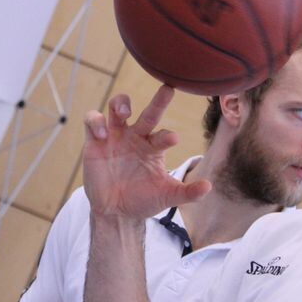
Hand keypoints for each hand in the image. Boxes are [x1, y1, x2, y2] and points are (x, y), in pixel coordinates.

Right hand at [83, 86, 210, 219]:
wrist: (115, 212)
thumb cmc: (143, 200)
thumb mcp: (167, 197)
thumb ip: (187, 192)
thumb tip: (209, 186)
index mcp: (154, 147)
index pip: (163, 135)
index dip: (167, 136)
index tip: (172, 139)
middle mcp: (136, 137)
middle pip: (148, 113)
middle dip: (159, 101)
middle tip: (169, 89)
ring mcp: (116, 137)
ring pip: (116, 107)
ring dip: (120, 103)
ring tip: (125, 112)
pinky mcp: (94, 141)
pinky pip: (92, 121)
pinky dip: (95, 122)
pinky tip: (102, 135)